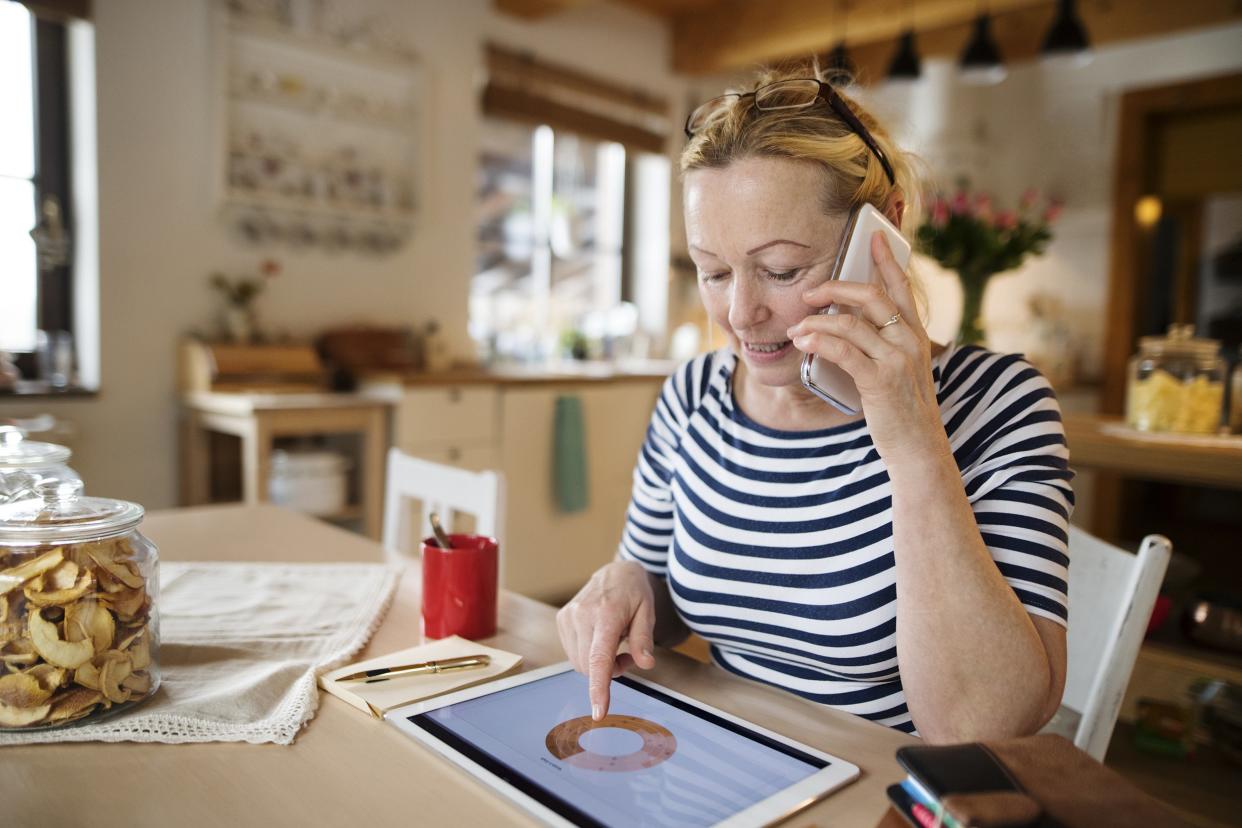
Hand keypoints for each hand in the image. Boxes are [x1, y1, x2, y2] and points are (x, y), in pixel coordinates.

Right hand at [556, 560, 656, 719]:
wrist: (615, 572)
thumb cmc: (634, 593)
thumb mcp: (648, 612)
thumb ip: (644, 639)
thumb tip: (645, 664)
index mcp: (606, 613)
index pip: (599, 657)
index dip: (599, 687)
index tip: (598, 711)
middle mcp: (581, 615)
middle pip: (590, 667)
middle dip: (610, 671)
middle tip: (629, 656)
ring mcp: (568, 617)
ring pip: (579, 664)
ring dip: (599, 665)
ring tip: (616, 644)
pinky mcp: (561, 620)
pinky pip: (574, 654)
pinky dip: (589, 657)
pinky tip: (600, 641)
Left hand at [787, 232, 951, 464]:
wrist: (918, 448)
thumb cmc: (903, 411)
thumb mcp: (900, 371)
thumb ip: (882, 346)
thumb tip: (846, 324)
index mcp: (915, 335)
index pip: (901, 288)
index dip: (887, 261)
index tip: (874, 238)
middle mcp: (909, 341)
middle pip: (871, 296)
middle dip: (835, 288)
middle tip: (809, 293)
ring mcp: (897, 359)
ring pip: (851, 322)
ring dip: (817, 321)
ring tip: (796, 328)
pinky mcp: (880, 380)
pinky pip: (843, 350)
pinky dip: (818, 341)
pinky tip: (803, 341)